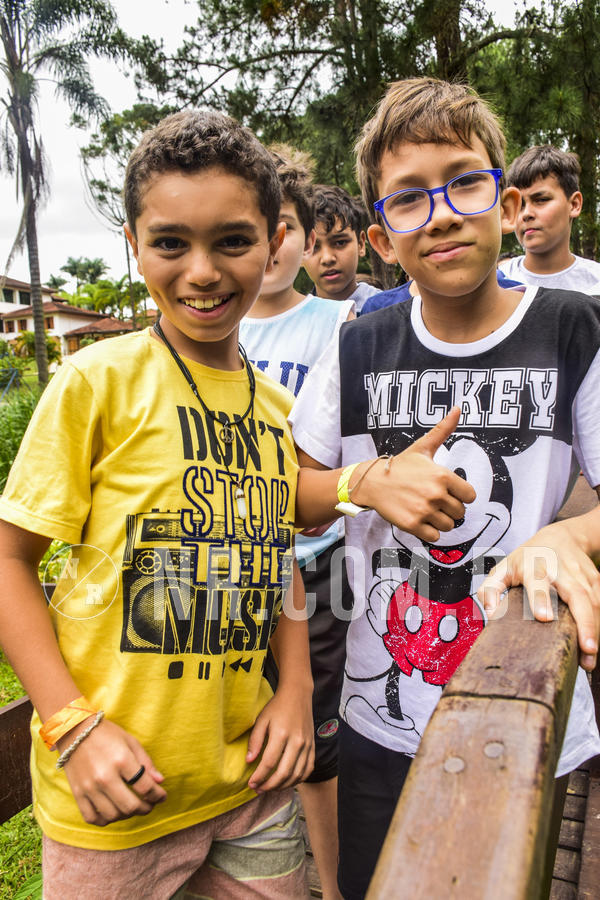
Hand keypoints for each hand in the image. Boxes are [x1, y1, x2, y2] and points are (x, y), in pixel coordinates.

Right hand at [58, 718, 166, 825]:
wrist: (74, 731)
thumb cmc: (106, 734)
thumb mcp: (130, 741)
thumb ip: (146, 762)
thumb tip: (160, 782)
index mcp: (122, 760)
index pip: (145, 787)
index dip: (158, 795)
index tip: (162, 796)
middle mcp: (105, 776)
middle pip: (130, 806)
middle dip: (145, 809)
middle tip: (149, 805)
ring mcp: (89, 787)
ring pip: (113, 815)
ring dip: (127, 815)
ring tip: (132, 807)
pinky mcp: (77, 794)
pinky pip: (92, 818)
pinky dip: (105, 820)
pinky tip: (112, 812)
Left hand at [246, 684, 313, 792]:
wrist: (298, 695)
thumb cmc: (277, 707)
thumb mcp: (261, 719)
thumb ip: (255, 740)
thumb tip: (249, 761)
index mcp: (281, 734)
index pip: (269, 763)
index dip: (259, 777)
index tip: (250, 783)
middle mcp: (297, 741)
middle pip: (284, 773)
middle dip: (269, 786)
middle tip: (258, 789)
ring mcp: (307, 745)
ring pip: (296, 775)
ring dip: (282, 786)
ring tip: (270, 788)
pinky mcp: (313, 747)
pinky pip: (307, 770)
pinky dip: (298, 780)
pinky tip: (287, 782)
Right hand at [354, 406, 475, 541]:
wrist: (373, 482)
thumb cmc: (401, 465)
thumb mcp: (423, 447)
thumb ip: (444, 430)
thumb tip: (458, 408)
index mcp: (443, 475)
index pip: (470, 496)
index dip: (461, 495)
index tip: (448, 491)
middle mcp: (435, 494)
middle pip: (460, 513)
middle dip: (449, 508)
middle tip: (433, 500)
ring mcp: (424, 511)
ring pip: (449, 526)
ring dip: (440, 521)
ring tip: (426, 509)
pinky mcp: (413, 525)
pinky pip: (435, 536)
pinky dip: (430, 531)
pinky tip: (420, 519)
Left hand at [477, 521, 599, 670]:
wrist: (562, 537)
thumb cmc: (528, 557)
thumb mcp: (504, 567)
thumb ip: (491, 589)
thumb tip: (490, 614)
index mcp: (534, 566)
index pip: (537, 581)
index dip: (540, 598)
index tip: (544, 618)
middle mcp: (561, 570)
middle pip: (577, 594)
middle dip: (584, 622)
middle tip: (586, 649)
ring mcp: (582, 575)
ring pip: (594, 602)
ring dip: (595, 630)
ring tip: (589, 658)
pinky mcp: (596, 581)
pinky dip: (599, 624)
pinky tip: (594, 645)